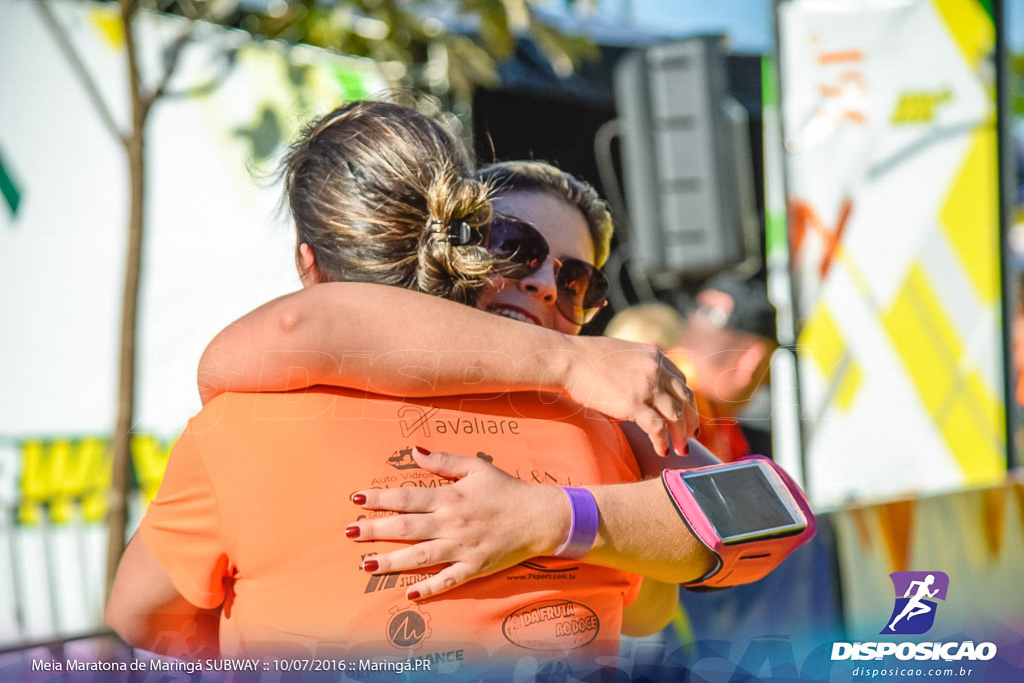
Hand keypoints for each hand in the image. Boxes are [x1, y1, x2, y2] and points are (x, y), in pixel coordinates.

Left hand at [347, 449, 567, 599]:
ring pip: (420, 557)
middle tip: (348, 532)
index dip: (380, 498)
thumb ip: (443, 462)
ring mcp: (462, 549)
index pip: (407, 498)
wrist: (539, 517)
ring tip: (365, 565)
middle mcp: (452, 524)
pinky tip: (408, 595)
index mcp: (450, 497)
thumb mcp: (476, 467)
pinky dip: (428, 589)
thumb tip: (414, 451)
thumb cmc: (506, 490)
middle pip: (406, 528)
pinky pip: (448, 581)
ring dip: (391, 562)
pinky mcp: (474, 568)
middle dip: (374, 530)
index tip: (356, 499)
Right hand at [562, 336, 697, 456]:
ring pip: (676, 416)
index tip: (687, 416)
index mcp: (655, 356)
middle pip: (686, 399)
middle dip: (691, 421)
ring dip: (681, 436)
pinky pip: (657, 428)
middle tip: (691, 438)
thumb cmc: (587, 359)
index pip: (682, 382)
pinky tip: (661, 451)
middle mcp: (656, 370)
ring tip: (681, 450)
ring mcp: (647, 387)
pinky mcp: (634, 404)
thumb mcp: (623, 354)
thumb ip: (640, 367)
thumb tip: (645, 386)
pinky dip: (662, 442)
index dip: (687, 402)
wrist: (569, 360)